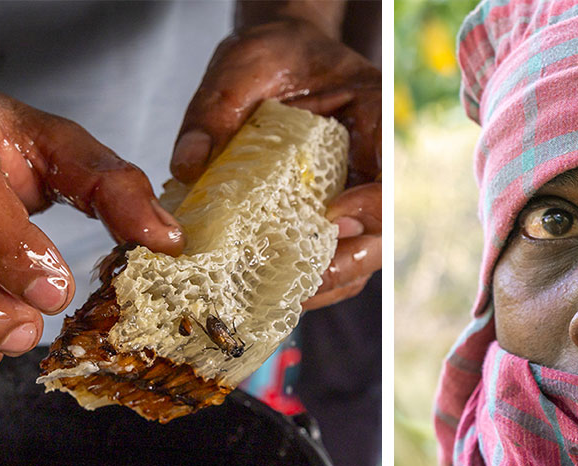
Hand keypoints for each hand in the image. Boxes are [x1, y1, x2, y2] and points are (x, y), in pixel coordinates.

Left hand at [171, 18, 380, 309]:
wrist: (281, 59)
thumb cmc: (272, 55)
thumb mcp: (241, 65)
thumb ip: (216, 108)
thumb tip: (188, 165)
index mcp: (372, 111)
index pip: (389, 169)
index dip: (372, 204)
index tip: (333, 218)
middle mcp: (374, 159)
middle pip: (382, 227)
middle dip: (348, 260)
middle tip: (304, 281)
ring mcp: (358, 192)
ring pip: (362, 252)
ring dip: (328, 281)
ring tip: (281, 298)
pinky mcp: (333, 216)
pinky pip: (334, 258)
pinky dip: (308, 281)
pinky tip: (270, 293)